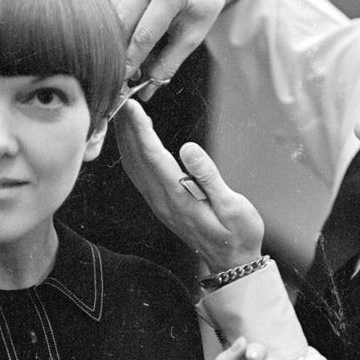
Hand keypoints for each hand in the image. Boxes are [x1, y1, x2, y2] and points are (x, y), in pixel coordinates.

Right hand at [105, 0, 228, 97]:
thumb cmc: (200, 1)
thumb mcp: (193, 34)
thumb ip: (169, 62)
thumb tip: (146, 89)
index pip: (143, 35)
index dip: (131, 62)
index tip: (123, 82)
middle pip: (122, 24)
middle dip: (119, 52)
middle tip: (119, 75)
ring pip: (110, 14)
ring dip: (113, 39)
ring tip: (123, 57)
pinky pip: (108, 2)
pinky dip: (112, 22)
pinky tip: (121, 35)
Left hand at [115, 100, 263, 271]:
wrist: (232, 262)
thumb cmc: (238, 234)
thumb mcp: (233, 206)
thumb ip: (209, 177)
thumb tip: (189, 149)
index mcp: (179, 197)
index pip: (153, 157)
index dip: (141, 130)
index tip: (132, 106)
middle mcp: (163, 200)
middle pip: (136, 159)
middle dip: (126, 127)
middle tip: (121, 97)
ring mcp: (159, 204)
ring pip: (133, 166)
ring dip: (125, 138)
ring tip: (123, 112)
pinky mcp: (161, 204)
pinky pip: (138, 174)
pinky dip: (132, 153)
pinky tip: (134, 140)